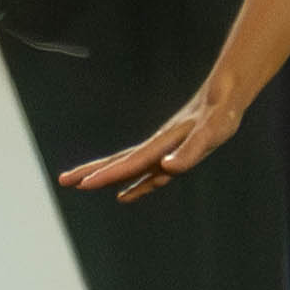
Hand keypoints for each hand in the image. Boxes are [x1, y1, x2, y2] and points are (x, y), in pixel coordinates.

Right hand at [58, 89, 244, 202]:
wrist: (226, 95)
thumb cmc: (221, 113)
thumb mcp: (212, 132)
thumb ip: (191, 151)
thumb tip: (167, 168)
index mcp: (163, 143)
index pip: (130, 162)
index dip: (108, 174)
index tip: (83, 184)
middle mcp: (158, 147)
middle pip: (120, 161)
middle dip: (93, 172)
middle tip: (62, 181)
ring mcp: (163, 150)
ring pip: (129, 165)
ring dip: (106, 175)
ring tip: (81, 185)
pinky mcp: (173, 153)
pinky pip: (149, 172)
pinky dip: (136, 184)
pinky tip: (126, 195)